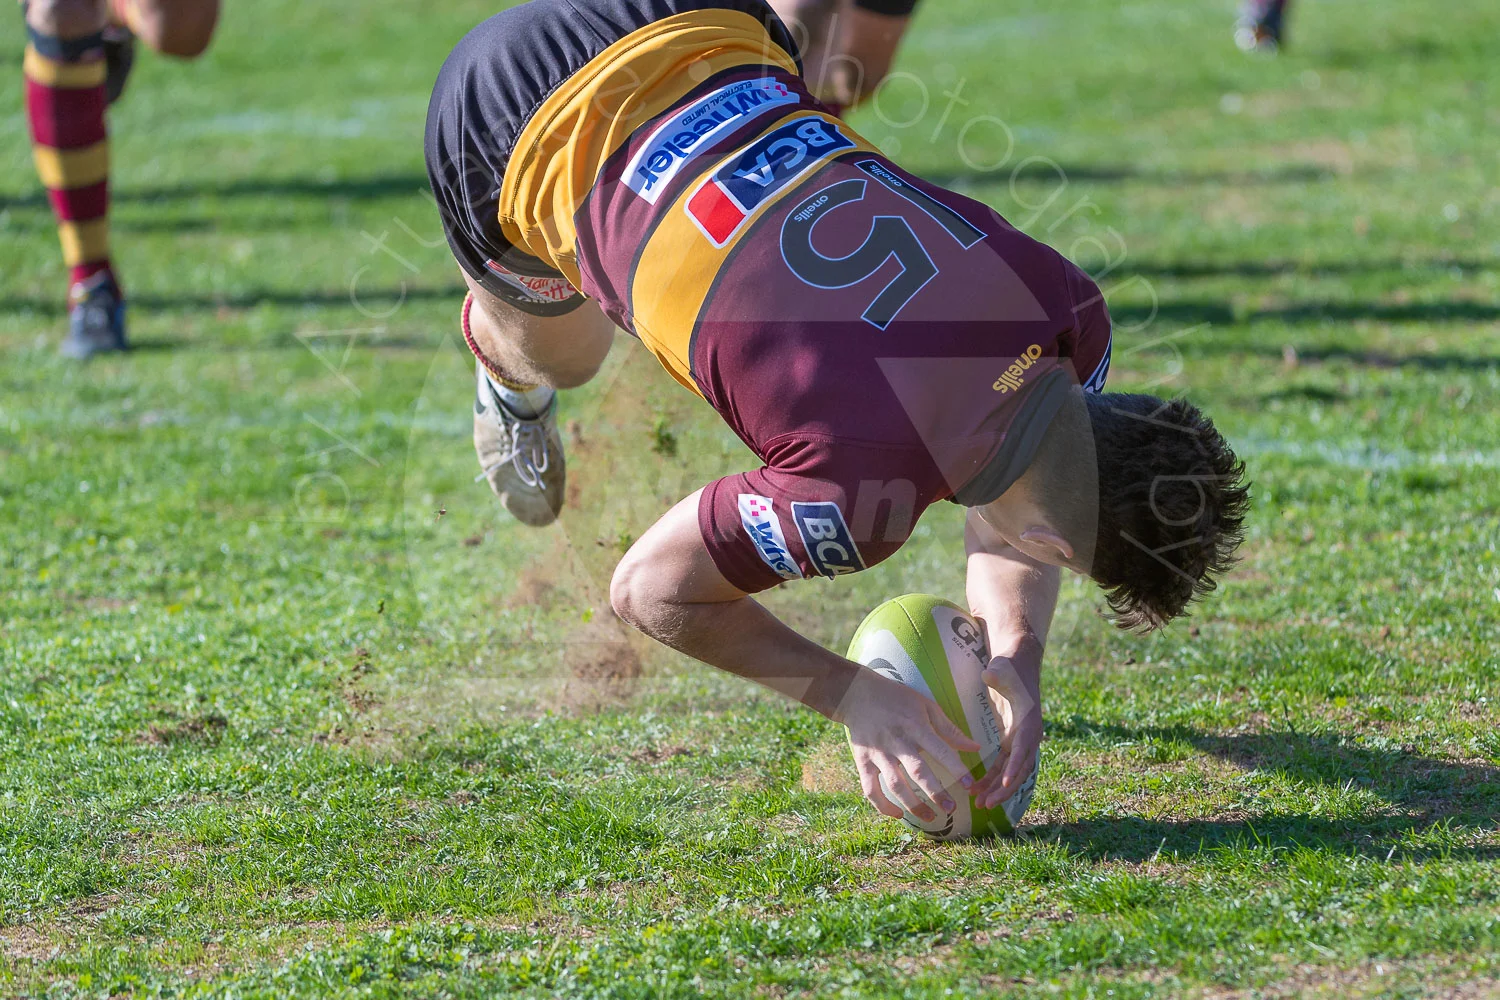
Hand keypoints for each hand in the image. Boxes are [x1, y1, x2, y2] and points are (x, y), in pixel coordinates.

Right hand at [839, 669, 979, 820]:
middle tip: (951, 809)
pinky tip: (898, 814)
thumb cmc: (896, 698)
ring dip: (913, 805)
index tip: (971, 785)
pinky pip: (870, 789)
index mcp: (916, 727)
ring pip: (895, 785)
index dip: (956, 769)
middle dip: (936, 793)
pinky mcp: (862, 762)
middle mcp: (897, 742)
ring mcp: (878, 754)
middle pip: (917, 772)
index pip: (940, 750)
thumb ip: (949, 729)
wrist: (856, 693)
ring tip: (931, 818)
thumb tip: (975, 747)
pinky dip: (883, 805)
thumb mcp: (925, 706)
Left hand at [970, 653, 1042, 810]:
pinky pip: (1004, 766)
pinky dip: (993, 779)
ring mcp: (1020, 741)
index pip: (1022, 749)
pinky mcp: (1011, 743)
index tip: (1006, 784)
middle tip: (986, 804)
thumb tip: (989, 675)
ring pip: (1011, 772)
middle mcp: (1028, 735)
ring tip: (980, 805)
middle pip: (1019, 769)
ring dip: (997, 789)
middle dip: (1004, 789)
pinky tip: (978, 791)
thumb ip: (997, 673)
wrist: (1019, 666)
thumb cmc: (1009, 667)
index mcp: (1028, 721)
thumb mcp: (1002, 668)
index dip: (1015, 767)